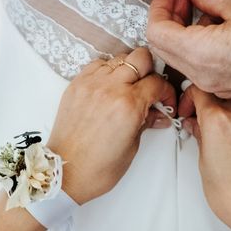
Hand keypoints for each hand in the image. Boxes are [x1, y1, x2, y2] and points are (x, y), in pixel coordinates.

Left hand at [47, 48, 175, 203]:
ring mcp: (91, 84)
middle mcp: (110, 88)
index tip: (165, 100)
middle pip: (141, 57)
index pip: (157, 82)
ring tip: (128, 87)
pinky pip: (98, 64)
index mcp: (128, 105)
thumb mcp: (132, 146)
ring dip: (129, 69)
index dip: (166, 91)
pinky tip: (110, 86)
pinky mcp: (77, 85)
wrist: (64, 173)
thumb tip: (159, 113)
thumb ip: (147, 121)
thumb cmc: (97, 167)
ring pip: (119, 58)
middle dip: (150, 70)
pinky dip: (108, 71)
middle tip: (149, 87)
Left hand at [147, 0, 230, 98]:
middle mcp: (202, 75)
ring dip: (181, 31)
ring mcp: (212, 84)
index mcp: (201, 54)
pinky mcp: (223, 86)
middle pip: (163, 47)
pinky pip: (195, 66)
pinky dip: (194, 44)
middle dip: (167, 18)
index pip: (156, 33)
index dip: (158, 8)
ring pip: (177, 57)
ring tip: (201, 8)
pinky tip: (213, 26)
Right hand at [179, 86, 230, 230]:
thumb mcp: (204, 163)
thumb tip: (196, 125)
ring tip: (213, 123)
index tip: (186, 109)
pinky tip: (229, 128)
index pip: (199, 88)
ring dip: (221, 103)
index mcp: (218, 119)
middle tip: (196, 115)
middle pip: (217, 89)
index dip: (188, 96)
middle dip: (203, 98)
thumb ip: (199, 135)